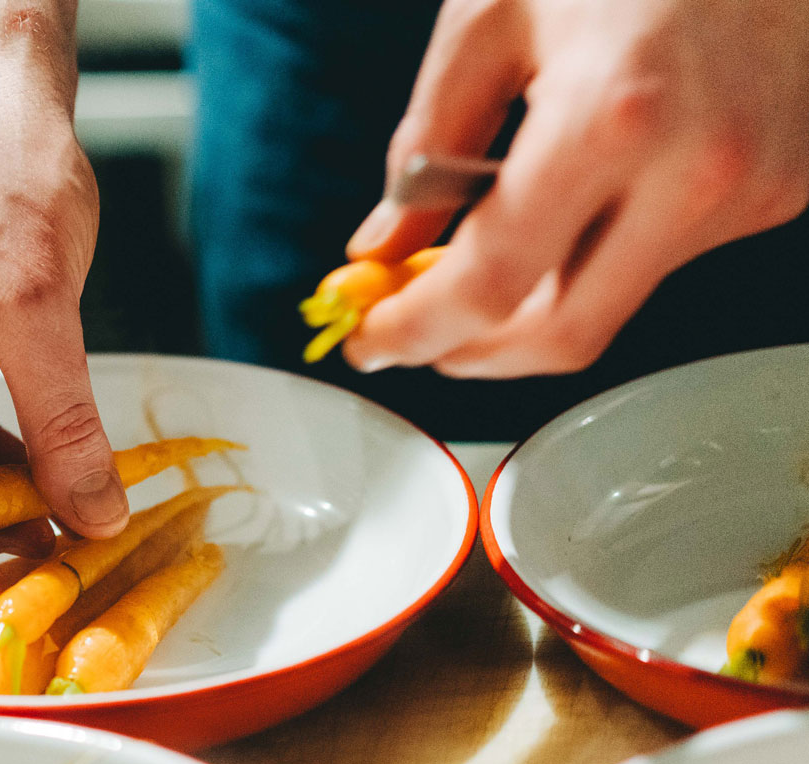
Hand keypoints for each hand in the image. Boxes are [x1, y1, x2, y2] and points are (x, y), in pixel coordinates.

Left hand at [344, 0, 808, 377]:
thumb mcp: (493, 15)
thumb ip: (428, 141)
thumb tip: (387, 241)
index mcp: (609, 117)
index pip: (490, 283)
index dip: (415, 330)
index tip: (373, 339)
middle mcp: (694, 170)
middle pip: (560, 335)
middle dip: (472, 352)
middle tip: (420, 334)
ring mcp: (748, 190)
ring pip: (612, 304)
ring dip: (532, 305)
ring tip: (485, 257)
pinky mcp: (778, 192)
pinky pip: (661, 260)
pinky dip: (597, 258)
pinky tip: (576, 207)